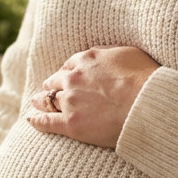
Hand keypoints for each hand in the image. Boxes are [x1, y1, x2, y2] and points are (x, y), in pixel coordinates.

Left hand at [26, 46, 159, 147]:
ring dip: (42, 100)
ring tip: (36, 102)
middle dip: (53, 85)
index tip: (66, 77)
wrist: (146, 104)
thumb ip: (108, 53)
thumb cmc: (145, 78)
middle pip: (55, 81)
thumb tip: (100, 55)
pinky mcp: (71, 123)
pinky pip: (47, 121)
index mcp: (86, 60)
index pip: (69, 66)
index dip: (67, 73)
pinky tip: (31, 120)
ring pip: (48, 100)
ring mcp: (70, 101)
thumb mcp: (127, 53)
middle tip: (50, 90)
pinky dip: (37, 120)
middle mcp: (73, 78)